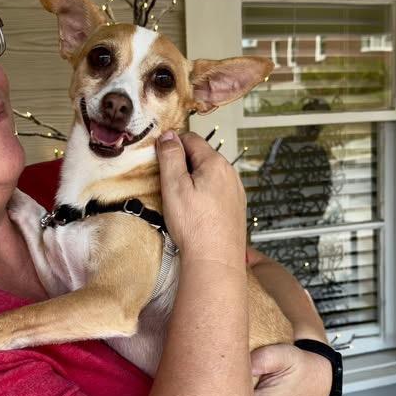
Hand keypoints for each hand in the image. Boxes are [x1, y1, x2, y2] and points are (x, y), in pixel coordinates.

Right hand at [156, 131, 245, 266]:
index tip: (159, 158)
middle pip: (202, 156)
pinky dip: (204, 196)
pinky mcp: (235, 208)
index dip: (172, 145)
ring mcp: (235, 192)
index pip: (191, 139)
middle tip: (166, 183)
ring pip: (210, 175)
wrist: (215, 260)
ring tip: (180, 201)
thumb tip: (168, 135)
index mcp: (216, 163)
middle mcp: (230, 174)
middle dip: (183, 164)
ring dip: (194, 181)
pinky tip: (195, 212)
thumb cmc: (195, 226)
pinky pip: (217, 192)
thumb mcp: (174, 186)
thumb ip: (170, 157)